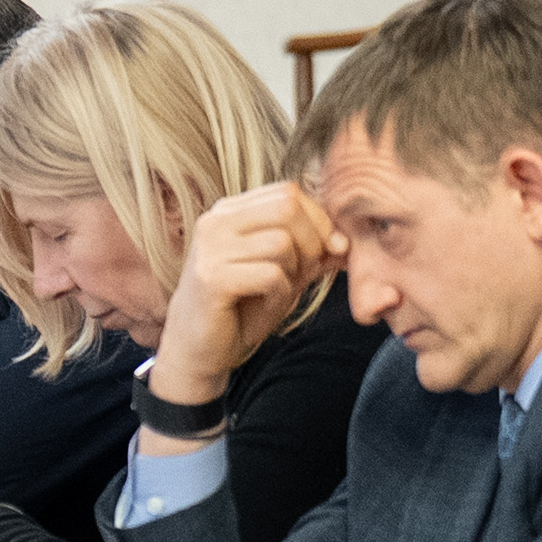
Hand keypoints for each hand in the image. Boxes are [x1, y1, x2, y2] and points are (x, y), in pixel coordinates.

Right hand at [150, 180, 346, 405]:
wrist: (197, 349)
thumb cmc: (241, 309)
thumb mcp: (283, 274)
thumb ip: (310, 253)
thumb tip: (343, 243)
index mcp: (229, 212)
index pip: (287, 192)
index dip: (318, 219)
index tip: (331, 250)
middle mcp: (215, 222)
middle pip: (286, 208)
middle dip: (312, 242)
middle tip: (307, 273)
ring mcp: (210, 248)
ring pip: (281, 243)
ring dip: (294, 275)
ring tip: (279, 294)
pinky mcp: (211, 278)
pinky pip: (271, 276)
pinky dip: (280, 297)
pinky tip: (264, 308)